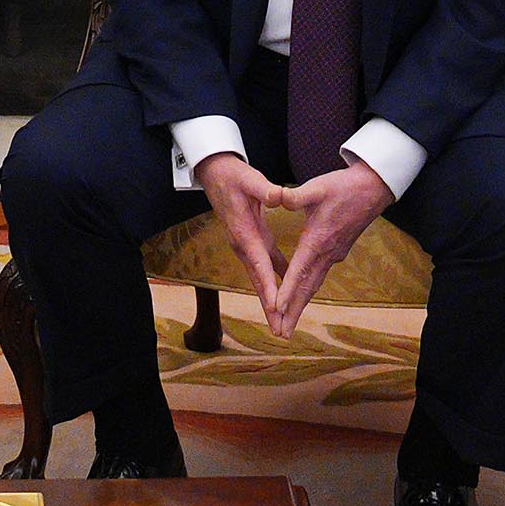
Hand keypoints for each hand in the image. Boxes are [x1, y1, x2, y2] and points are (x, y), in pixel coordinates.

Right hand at [195, 153, 290, 320]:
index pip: (260, 265)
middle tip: (280, 332)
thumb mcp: (250, 179)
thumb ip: (265, 189)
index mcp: (245, 233)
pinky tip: (288, 293)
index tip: (277, 308)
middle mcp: (244, 246)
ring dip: (271, 301)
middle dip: (270, 308)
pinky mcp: (253, 242)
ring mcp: (247, 246)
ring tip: (282, 323)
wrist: (216, 174)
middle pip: (259, 282)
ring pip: (262, 279)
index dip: (269, 287)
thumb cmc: (234, 176)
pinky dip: (275, 283)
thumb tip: (279, 195)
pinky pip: (266, 268)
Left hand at [264, 155, 391, 334]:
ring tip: (288, 326)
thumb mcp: (317, 187)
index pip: (300, 270)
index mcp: (318, 239)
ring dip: (300, 307)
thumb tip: (277, 197)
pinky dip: (307, 292)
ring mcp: (333, 255)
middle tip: (281, 334)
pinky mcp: (337, 252)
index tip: (277, 308)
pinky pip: (319, 278)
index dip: (288, 289)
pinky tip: (301, 298)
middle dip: (294, 312)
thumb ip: (295, 195)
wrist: (373, 189)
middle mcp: (326, 253)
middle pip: (307, 289)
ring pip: (314, 286)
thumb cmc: (343, 187)